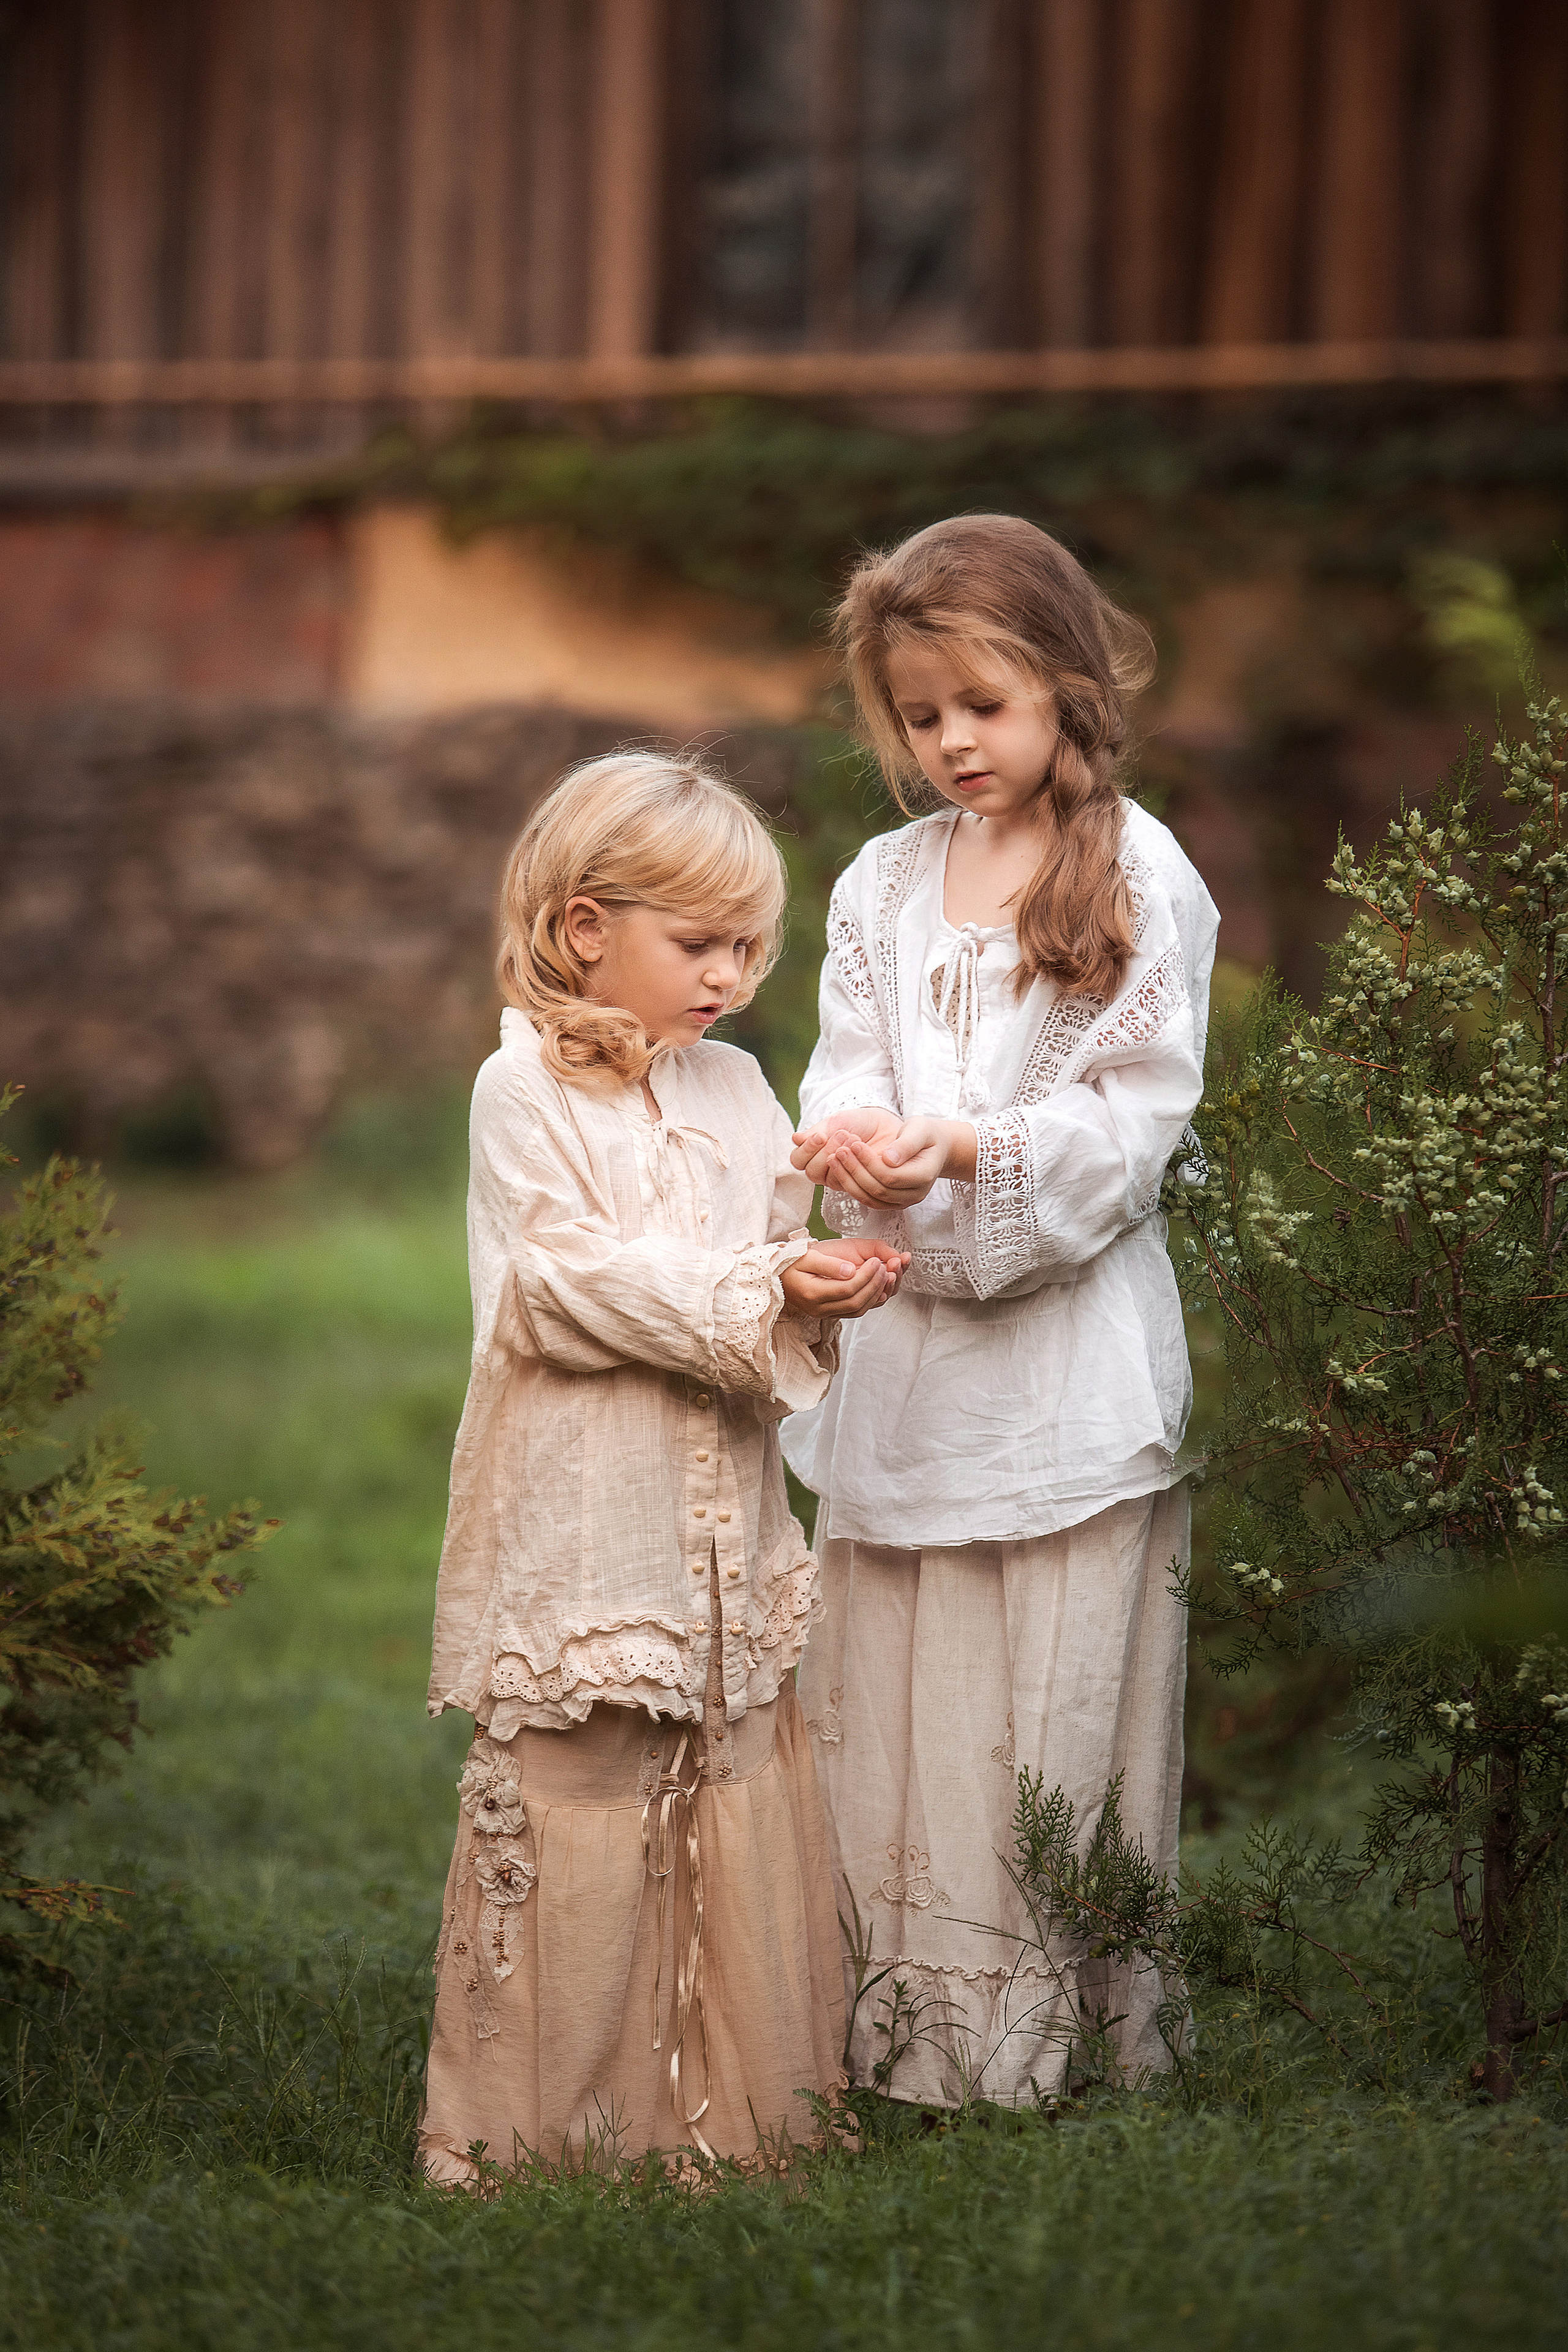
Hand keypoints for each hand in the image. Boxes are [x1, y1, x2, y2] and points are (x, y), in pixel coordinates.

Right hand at [779, 1237, 910, 1320]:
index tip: (876, 1261)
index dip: (867, 1276)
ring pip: (858, 1310)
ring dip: (876, 1294)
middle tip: (886, 1268)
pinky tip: (878, 1289)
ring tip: (885, 1276)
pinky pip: (854, 1312)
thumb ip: (828, 1264)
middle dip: (875, 1285)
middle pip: (856, 1302)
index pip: (848, 1289)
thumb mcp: (806, 1256)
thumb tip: (850, 1270)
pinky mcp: (829, 1313)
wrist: (777, 1276)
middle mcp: (818, 1309)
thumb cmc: (790, 1263)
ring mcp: (824, 1314)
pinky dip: (869, 1302)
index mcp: (812, 1293)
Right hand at [790, 1106, 902, 1184]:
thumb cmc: (857, 1123)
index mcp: (812, 1154)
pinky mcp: (857, 1186)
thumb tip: (796, 1139)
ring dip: (841, 1159)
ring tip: (854, 1139)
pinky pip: (849, 1184)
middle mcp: (823, 1170)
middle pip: (812, 1172)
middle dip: (826, 1152)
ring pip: (828, 1179)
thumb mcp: (835, 1122)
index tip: (820, 1136)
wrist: (884, 1125)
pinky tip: (862, 1150)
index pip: (798, 1160)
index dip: (806, 1150)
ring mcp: (839, 1179)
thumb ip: (816, 1131)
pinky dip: (854, 1166)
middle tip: (842, 1134)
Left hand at [811, 1116, 976, 1209]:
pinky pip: (868, 1199)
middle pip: (878, 1189)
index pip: (891, 1176)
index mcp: (924, 1176)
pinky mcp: (891, 1202)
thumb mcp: (922, 1129)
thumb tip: (888, 1159)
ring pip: (870, 1198)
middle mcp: (914, 1194)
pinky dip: (851, 1185)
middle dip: (855, 1170)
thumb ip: (907, 1143)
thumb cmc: (927, 1136)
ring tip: (834, 1158)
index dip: (870, 1162)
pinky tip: (839, 1168)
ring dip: (849, 1179)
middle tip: (839, 1150)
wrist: (934, 1148)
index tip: (855, 1144)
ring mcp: (902, 1201)